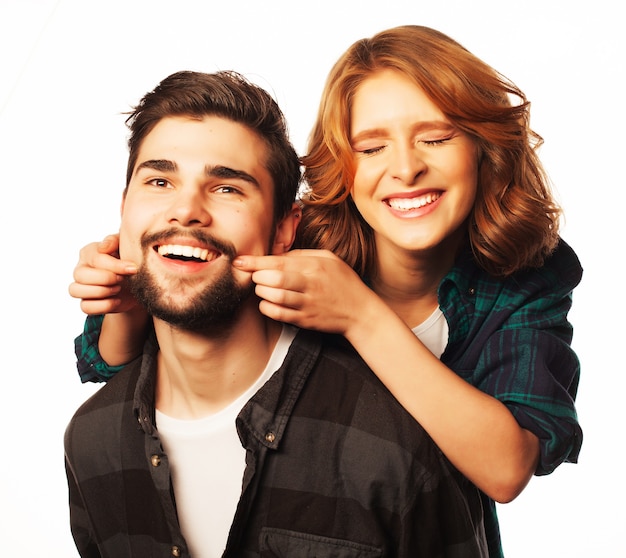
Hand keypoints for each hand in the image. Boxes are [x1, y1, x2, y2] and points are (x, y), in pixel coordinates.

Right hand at [68, 234, 140, 314]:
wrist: (139, 283)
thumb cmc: (130, 260)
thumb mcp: (126, 246)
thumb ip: (114, 241)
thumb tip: (104, 246)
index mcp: (89, 252)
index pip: (96, 259)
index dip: (115, 265)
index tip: (133, 268)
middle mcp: (81, 269)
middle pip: (80, 275)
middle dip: (106, 278)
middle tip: (124, 279)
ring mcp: (81, 287)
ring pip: (75, 290)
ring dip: (101, 291)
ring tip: (119, 288)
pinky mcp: (87, 303)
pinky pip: (85, 307)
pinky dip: (103, 305)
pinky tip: (117, 300)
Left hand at [233, 249, 373, 335]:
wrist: (360, 312)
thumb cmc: (343, 282)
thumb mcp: (328, 259)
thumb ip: (302, 255)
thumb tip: (277, 256)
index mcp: (315, 266)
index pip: (279, 262)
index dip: (255, 262)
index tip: (240, 261)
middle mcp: (311, 284)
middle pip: (275, 279)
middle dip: (257, 277)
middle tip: (254, 276)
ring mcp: (308, 303)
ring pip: (276, 297)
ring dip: (262, 292)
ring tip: (261, 288)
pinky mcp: (306, 320)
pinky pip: (280, 315)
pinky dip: (267, 308)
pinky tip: (266, 303)